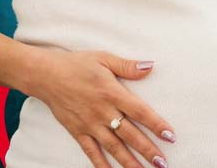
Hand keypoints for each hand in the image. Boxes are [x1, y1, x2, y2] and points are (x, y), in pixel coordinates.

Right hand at [27, 49, 174, 167]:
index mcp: (113, 93)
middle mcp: (102, 112)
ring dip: (129, 161)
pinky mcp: (77, 132)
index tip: (170, 136)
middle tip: (162, 163)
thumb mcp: (104, 59)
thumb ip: (128, 66)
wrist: (46, 75)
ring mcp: (89, 124)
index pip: (140, 112)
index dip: (156, 124)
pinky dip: (101, 165)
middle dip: (147, 150)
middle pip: (129, 135)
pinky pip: (91, 152)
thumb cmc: (77, 64)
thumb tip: (151, 66)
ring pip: (113, 147)